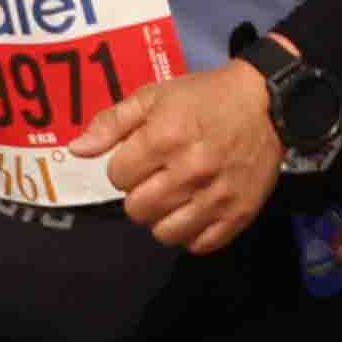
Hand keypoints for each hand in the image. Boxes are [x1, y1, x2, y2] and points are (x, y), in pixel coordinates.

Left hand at [83, 58, 283, 254]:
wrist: (265, 103)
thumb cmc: (203, 98)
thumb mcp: (154, 96)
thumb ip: (112, 122)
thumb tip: (76, 150)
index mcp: (165, 137)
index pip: (117, 176)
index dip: (123, 167)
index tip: (140, 157)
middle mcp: (190, 170)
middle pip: (137, 209)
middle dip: (139, 194)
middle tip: (155, 178)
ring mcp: (217, 195)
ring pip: (165, 233)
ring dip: (162, 218)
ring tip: (173, 198)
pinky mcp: (239, 213)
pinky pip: (199, 245)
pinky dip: (192, 233)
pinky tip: (195, 211)